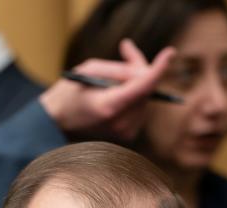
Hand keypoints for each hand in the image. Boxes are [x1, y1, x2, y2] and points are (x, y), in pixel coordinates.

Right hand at [40, 39, 174, 139]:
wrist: (57, 120)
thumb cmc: (71, 91)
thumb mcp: (92, 69)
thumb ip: (121, 68)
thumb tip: (146, 70)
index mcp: (109, 106)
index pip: (143, 86)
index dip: (158, 68)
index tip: (169, 53)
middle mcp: (120, 122)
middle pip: (146, 90)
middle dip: (141, 70)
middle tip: (126, 53)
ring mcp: (124, 132)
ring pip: (146, 98)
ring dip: (137, 83)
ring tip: (116, 77)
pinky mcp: (127, 135)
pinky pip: (141, 107)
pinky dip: (135, 95)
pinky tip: (119, 92)